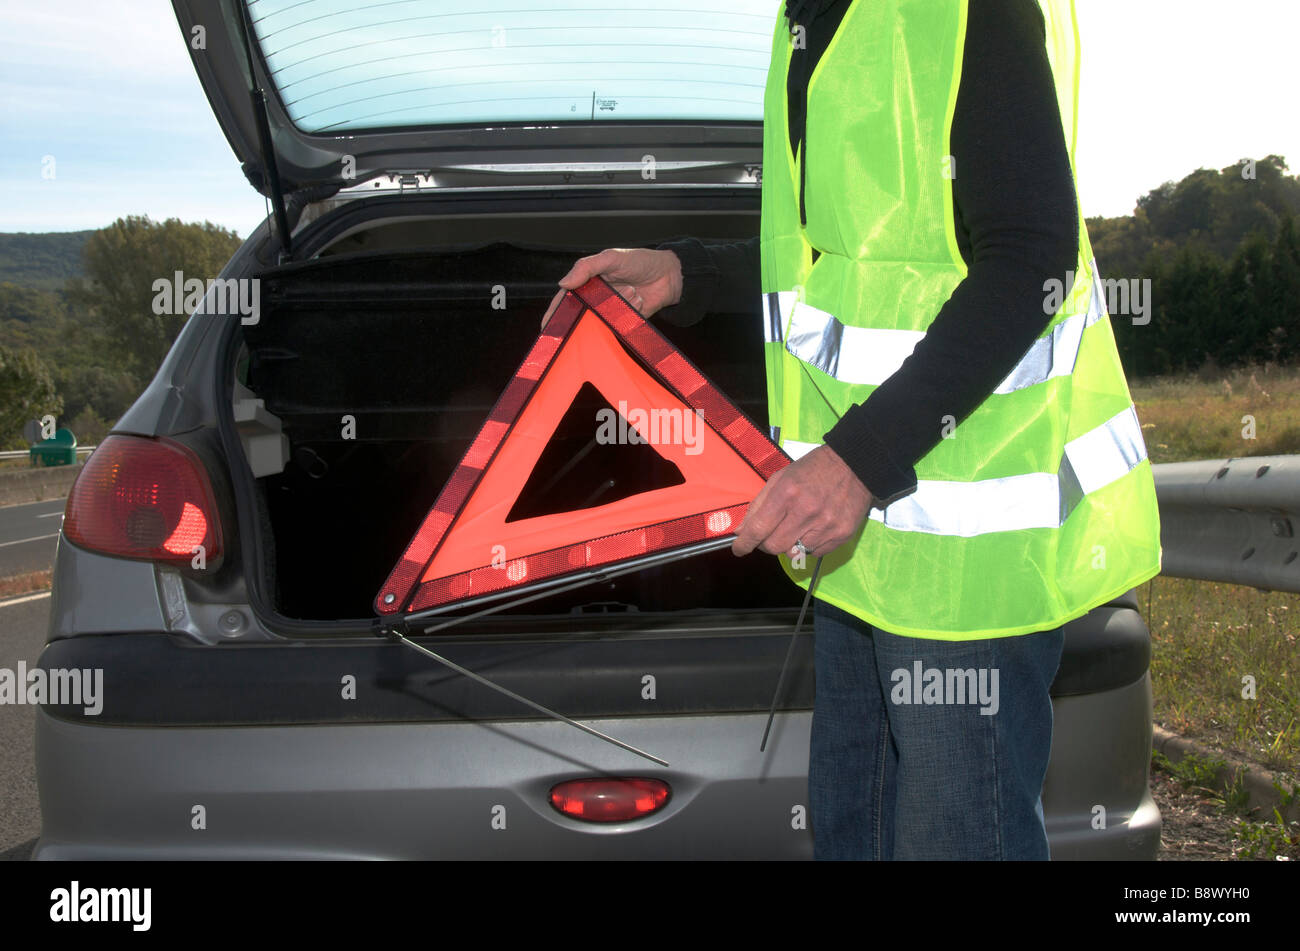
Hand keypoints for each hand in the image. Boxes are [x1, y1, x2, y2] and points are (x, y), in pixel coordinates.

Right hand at [540, 248, 682, 327]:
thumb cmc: (639, 261)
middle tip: (581, 324)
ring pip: (601, 321)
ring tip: (631, 291)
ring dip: (615, 308)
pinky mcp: (625, 322)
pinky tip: (638, 299)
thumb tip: (563, 283)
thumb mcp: (611, 258)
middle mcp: (597, 299)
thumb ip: (587, 267)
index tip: (546, 327)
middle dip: (581, 320)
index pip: (565, 300)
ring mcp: (610, 312)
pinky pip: (619, 327)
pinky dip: (628, 314)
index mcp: (588, 283)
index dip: (554, 313)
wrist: (669, 275)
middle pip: (580, 316)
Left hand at [732, 445, 872, 558]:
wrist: (853, 465)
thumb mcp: (780, 478)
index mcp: (787, 493)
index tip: (739, 549)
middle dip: (766, 544)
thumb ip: (759, 505)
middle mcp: (806, 511)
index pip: (759, 529)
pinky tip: (813, 528)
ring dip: (789, 544)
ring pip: (794, 553)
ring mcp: (826, 525)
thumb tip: (742, 531)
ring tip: (796, 527)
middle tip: (769, 535)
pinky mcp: (841, 534)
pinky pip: (815, 553)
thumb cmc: (813, 469)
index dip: (744, 544)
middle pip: (774, 547)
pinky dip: (809, 545)